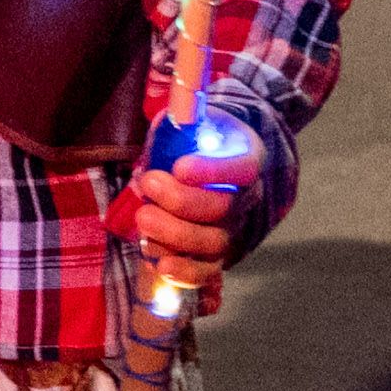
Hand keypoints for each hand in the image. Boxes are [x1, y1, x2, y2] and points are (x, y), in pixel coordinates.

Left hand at [109, 128, 261, 295]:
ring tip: (144, 218)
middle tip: (148, 183)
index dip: (212, 171)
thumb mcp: (191, 118)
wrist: (207, 163)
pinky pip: (206, 271)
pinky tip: (159, 263)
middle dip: (181, 201)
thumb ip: (180, 119)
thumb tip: (167, 121)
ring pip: (214, 243)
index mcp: (246, 157)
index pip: (241, 167)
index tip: (180, 167)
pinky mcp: (214, 255)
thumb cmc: (195, 138)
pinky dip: (184, 273)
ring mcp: (231, 229)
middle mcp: (246, 197)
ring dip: (175, 235)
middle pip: (224, 209)